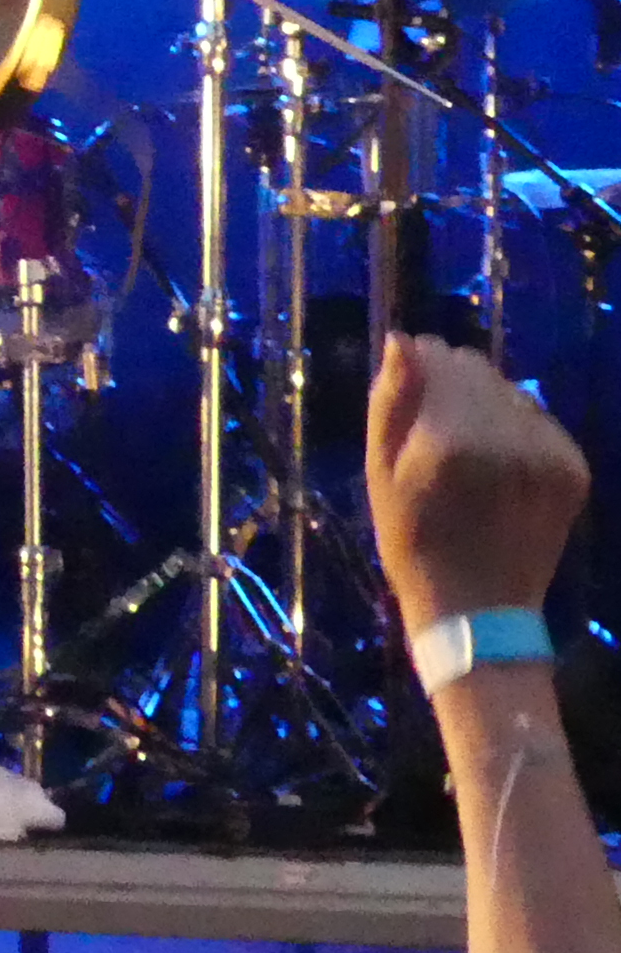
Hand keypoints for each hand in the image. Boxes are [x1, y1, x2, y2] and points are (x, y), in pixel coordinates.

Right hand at [370, 334, 588, 637]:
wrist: (480, 609)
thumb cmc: (412, 541)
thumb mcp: (379, 472)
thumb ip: (390, 401)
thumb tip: (403, 342)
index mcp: (451, 442)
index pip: (437, 359)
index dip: (417, 364)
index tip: (406, 384)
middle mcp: (507, 440)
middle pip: (476, 369)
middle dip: (451, 381)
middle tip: (434, 421)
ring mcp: (547, 455)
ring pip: (509, 390)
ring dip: (486, 404)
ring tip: (468, 445)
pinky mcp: (573, 469)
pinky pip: (538, 419)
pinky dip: (516, 428)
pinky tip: (500, 462)